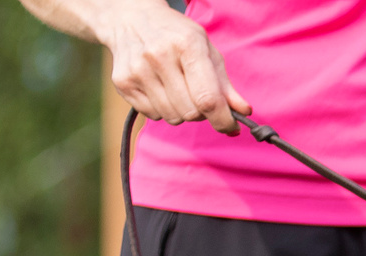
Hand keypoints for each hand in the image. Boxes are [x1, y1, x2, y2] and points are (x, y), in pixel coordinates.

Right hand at [100, 0, 249, 133]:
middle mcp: (159, 56)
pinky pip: (153, 115)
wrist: (130, 19)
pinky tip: (159, 88)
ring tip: (178, 89)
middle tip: (199, 97)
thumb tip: (243, 112)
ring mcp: (138, 70)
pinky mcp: (123, 83)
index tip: (231, 126)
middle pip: (191, 112)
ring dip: (182, 112)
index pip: (207, 98)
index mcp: (186, 45)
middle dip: (202, 113)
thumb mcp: (205, 49)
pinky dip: (162, 109)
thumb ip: (225, 84)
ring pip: (172, 117)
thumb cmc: (175, 35)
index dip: (223, 120)